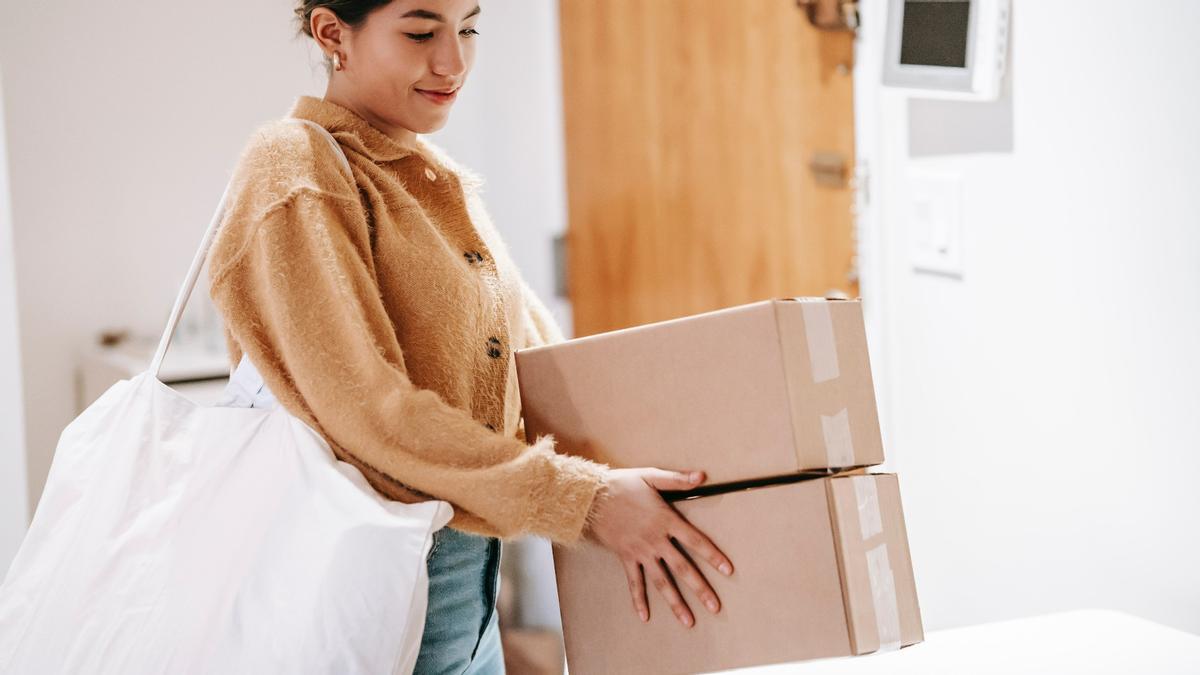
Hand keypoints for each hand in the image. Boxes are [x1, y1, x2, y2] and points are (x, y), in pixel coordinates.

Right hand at [584, 467, 734, 627]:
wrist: (591, 497)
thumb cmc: (622, 484)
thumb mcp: (651, 476)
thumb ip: (677, 479)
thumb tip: (702, 476)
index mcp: (665, 520)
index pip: (695, 541)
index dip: (713, 555)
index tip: (728, 570)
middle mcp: (655, 541)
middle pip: (682, 568)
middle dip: (700, 588)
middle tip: (715, 607)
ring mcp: (640, 552)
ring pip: (661, 582)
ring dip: (675, 602)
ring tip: (688, 621)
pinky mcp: (625, 558)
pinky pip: (633, 582)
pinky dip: (638, 599)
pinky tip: (645, 616)